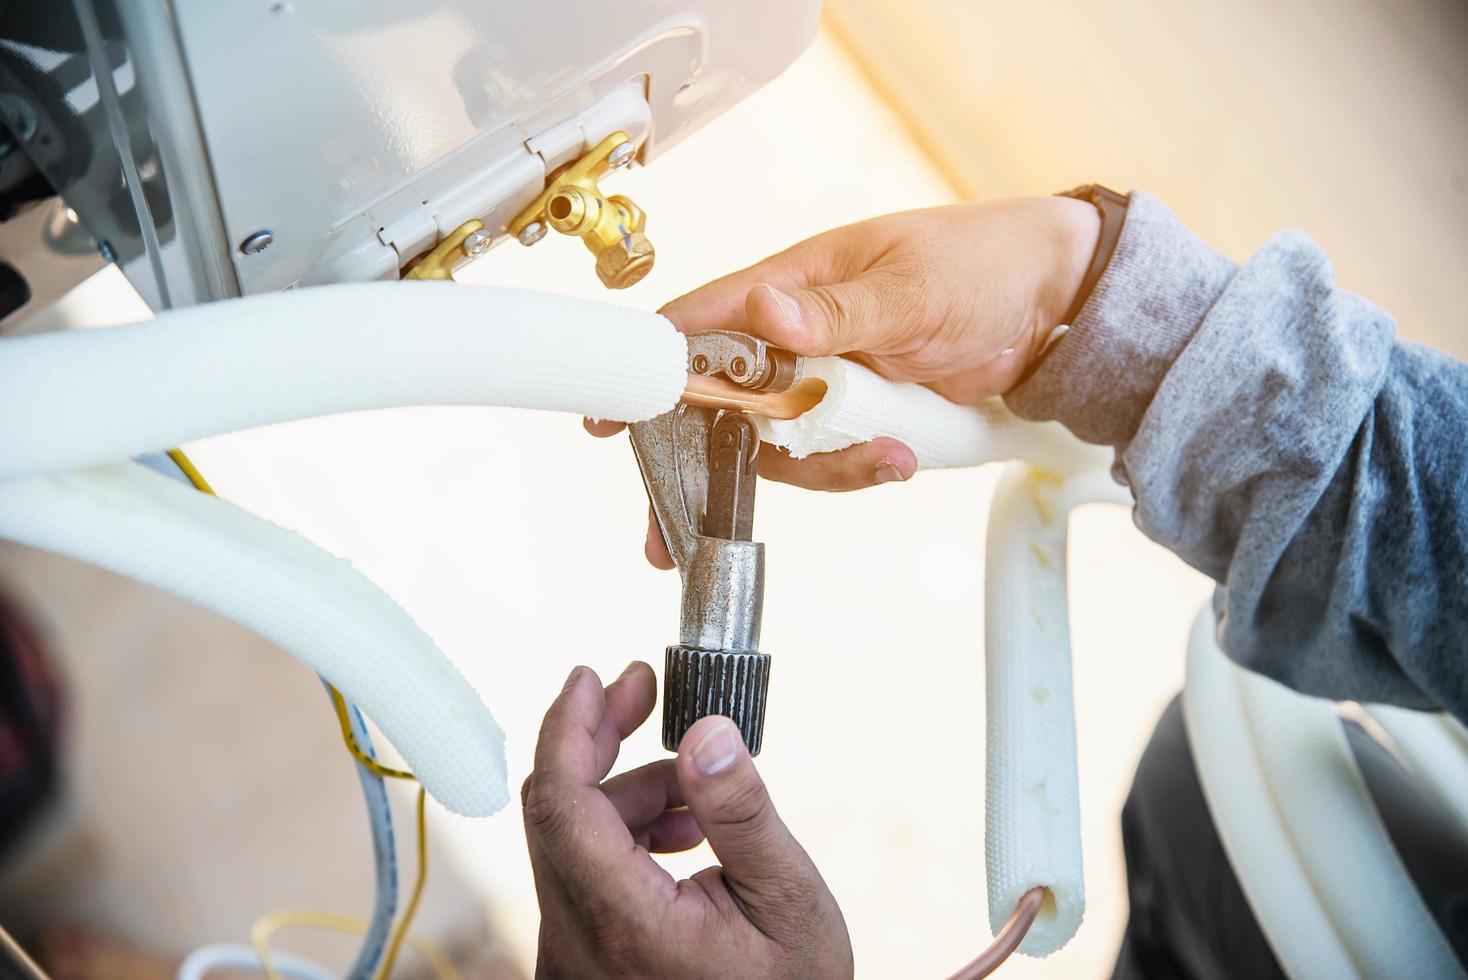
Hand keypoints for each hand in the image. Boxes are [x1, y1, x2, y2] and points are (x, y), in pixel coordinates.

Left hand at [522, 662, 852, 979]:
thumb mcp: (789, 903)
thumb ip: (741, 813)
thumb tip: (704, 730)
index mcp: (626, 922)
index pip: (562, 803)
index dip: (569, 727)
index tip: (593, 676)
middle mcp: (579, 940)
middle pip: (557, 809)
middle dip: (600, 740)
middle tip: (644, 690)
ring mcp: (571, 954)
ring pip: (569, 839)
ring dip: (625, 793)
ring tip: (696, 795)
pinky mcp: (580, 959)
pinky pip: (580, 874)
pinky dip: (621, 836)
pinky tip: (682, 836)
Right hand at [587, 197, 1099, 566]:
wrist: (1059, 305)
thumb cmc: (984, 263)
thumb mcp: (914, 287)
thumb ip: (840, 310)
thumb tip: (764, 310)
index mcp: (796, 285)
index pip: (701, 323)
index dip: (647, 367)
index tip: (606, 416)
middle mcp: (798, 335)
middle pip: (722, 406)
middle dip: (699, 465)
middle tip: (667, 530)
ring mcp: (829, 380)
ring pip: (778, 447)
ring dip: (816, 470)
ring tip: (884, 460)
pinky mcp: (862, 415)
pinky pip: (833, 458)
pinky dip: (858, 470)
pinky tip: (900, 460)